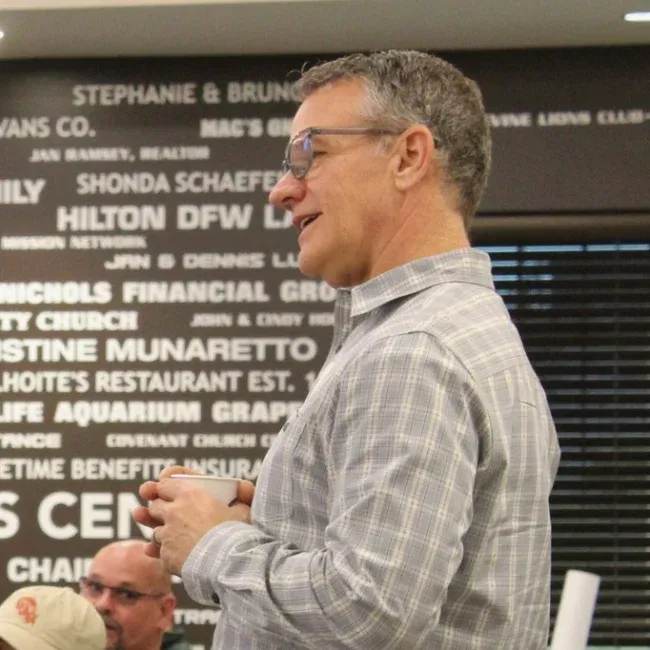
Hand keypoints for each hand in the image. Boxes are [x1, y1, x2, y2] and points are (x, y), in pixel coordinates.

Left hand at [132, 466, 253, 574]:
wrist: (227, 563)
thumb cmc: (235, 533)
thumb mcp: (244, 510)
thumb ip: (244, 495)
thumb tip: (243, 486)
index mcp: (190, 495)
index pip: (164, 484)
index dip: (166, 488)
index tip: (170, 492)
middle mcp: (173, 512)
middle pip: (155, 506)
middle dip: (161, 510)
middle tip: (174, 516)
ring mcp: (167, 535)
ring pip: (156, 531)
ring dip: (164, 533)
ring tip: (182, 539)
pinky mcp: (165, 555)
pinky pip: (160, 552)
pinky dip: (167, 553)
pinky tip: (179, 555)